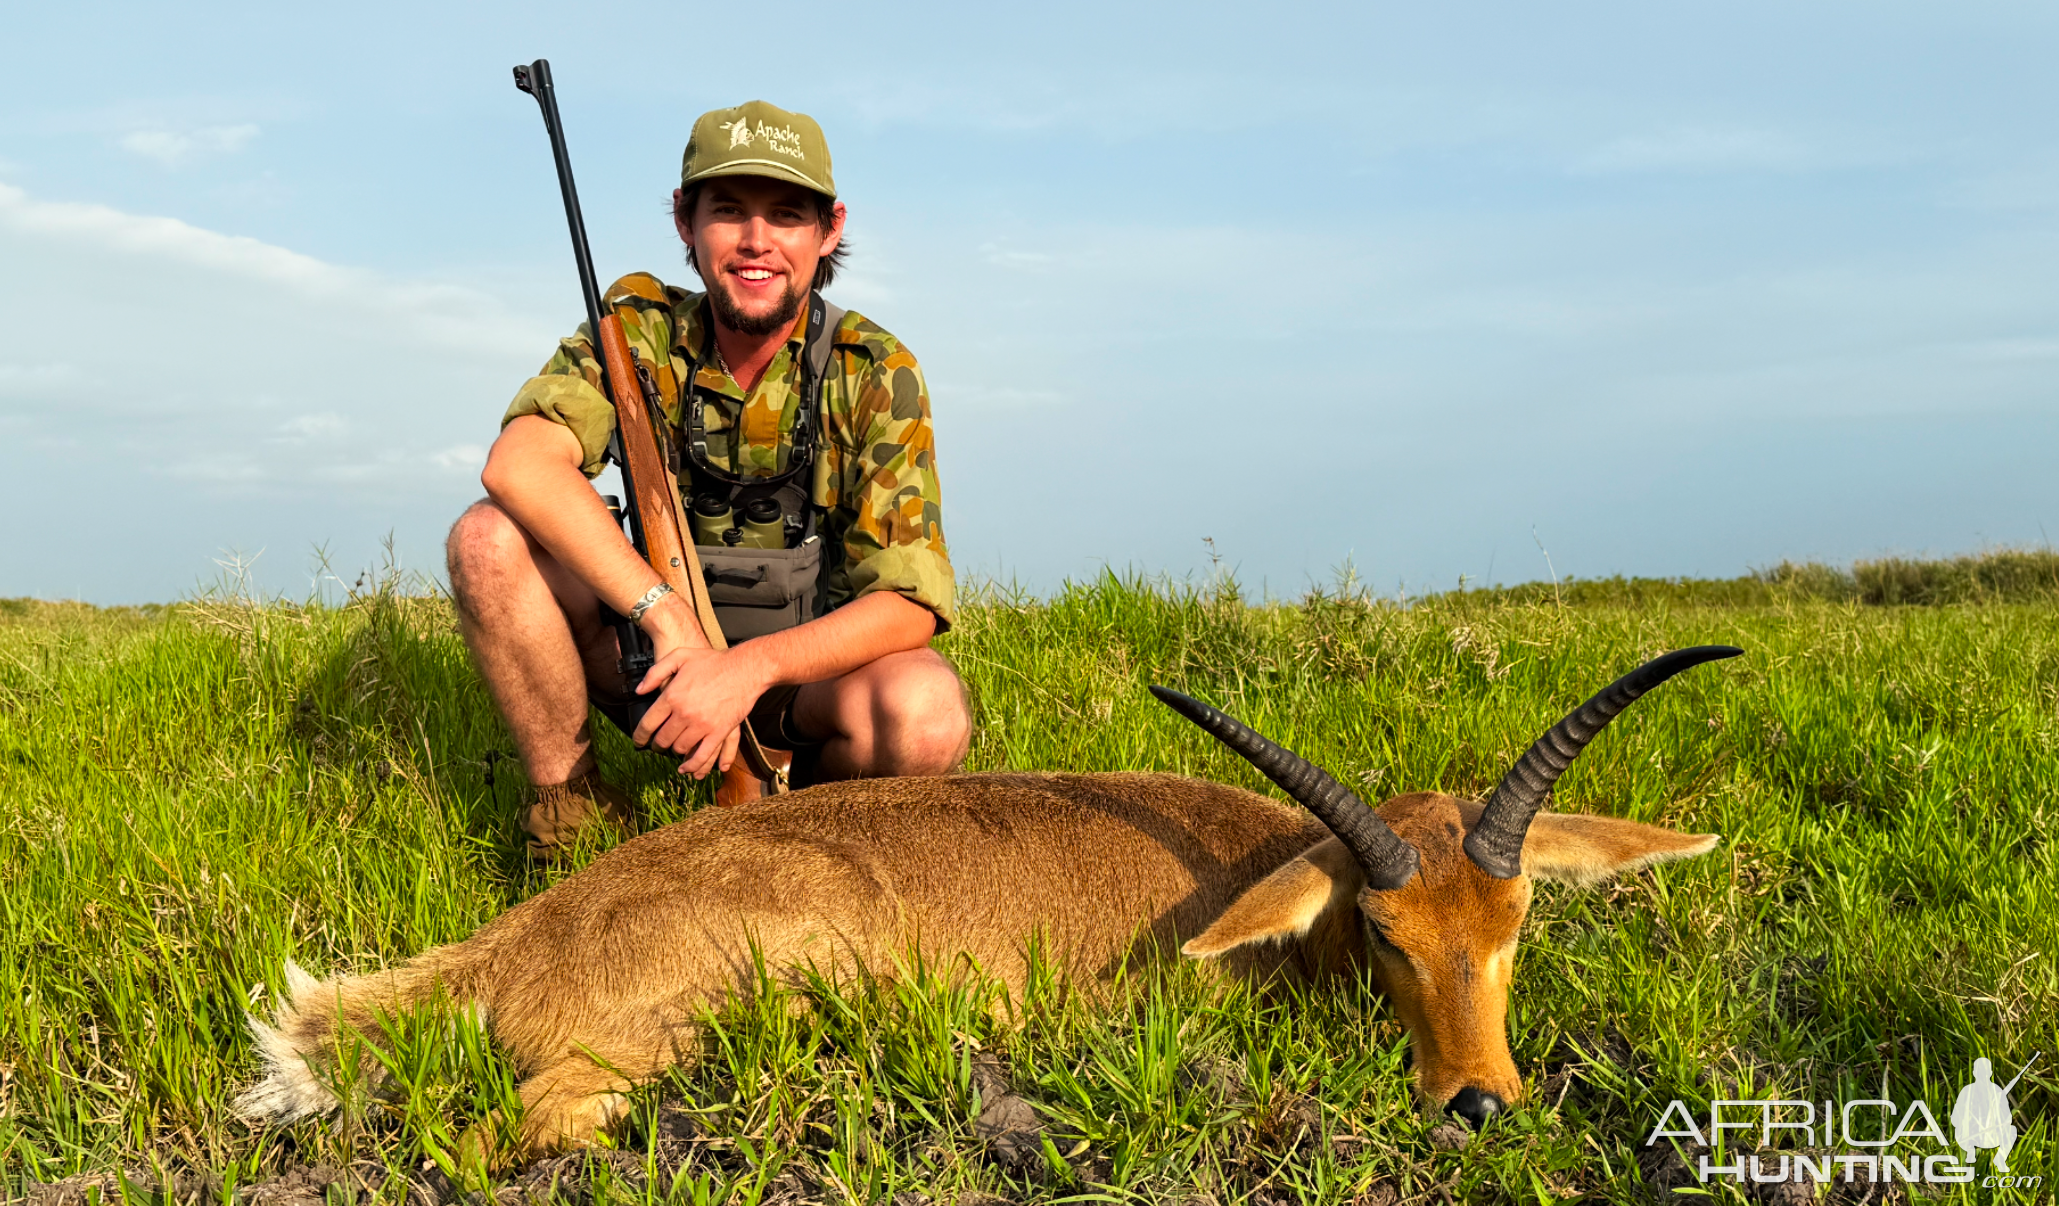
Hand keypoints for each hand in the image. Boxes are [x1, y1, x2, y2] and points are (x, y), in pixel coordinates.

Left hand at [632, 644, 765, 778]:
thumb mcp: (680, 657)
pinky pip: (702, 756)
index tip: (638, 741)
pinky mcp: (719, 733)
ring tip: (674, 750)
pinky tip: (687, 769)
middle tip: (657, 746)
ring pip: (680, 749)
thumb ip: (656, 672)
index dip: (640, 736)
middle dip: (657, 745)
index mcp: (672, 696)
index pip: (648, 723)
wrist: (745, 669)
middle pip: (663, 739)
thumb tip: (639, 691)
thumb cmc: (714, 662)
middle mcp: (684, 714)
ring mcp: (702, 725)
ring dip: (675, 752)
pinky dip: (693, 765)